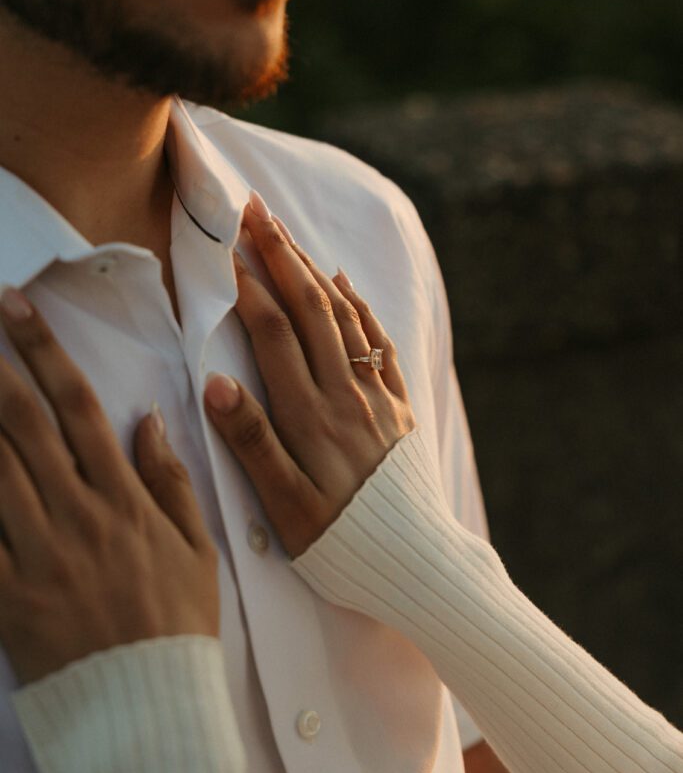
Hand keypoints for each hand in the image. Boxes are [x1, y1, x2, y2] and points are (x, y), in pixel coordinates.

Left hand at [0, 289, 217, 685]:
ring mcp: (36, 554)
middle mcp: (76, 514)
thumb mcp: (197, 547)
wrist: (146, 702)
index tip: (19, 308)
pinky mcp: (5, 594)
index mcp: (124, 498)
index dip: (46, 353)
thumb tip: (149, 419)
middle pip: (24, 425)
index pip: (79, 408)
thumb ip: (170, 479)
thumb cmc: (176, 621)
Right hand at [203, 197, 415, 557]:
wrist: (418, 562)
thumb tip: (216, 384)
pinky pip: (380, 342)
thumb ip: (252, 444)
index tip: (224, 245)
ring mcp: (378, 397)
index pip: (273, 333)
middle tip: (254, 209)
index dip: (248, 285)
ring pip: (343, 316)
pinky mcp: (400, 408)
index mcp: (311, 416)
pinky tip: (344, 284)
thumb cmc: (342, 543)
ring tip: (286, 234)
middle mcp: (346, 394)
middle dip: (280, 255)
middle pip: (310, 308)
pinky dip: (359, 307)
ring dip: (312, 270)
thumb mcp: (286, 507)